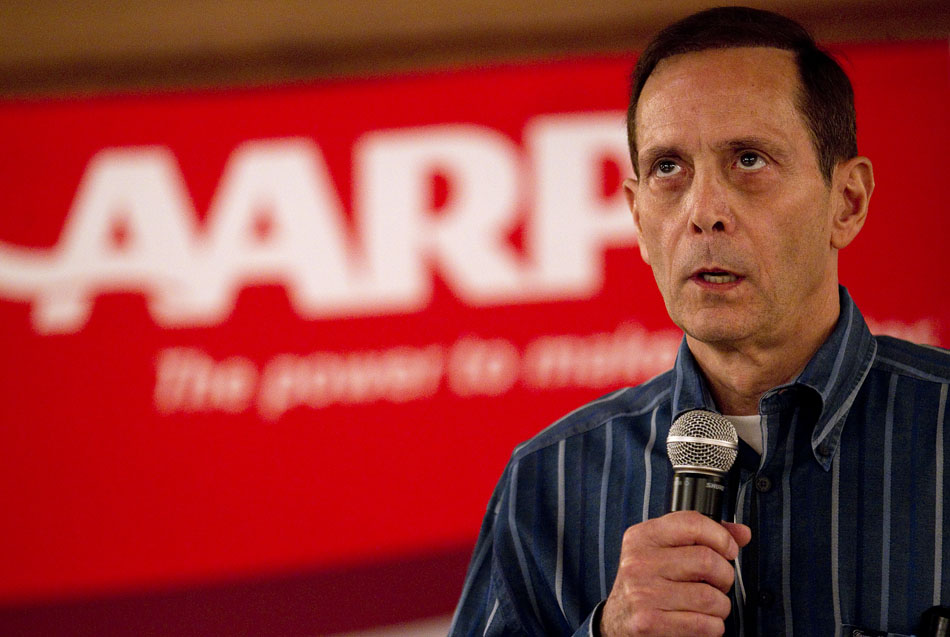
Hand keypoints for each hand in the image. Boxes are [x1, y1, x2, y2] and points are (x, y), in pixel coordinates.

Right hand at [599, 511, 751, 635]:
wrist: (617, 622)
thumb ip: (701, 538)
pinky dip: (713, 627)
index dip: (721, 537)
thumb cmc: (646, 585)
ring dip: (720, 606)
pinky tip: (699, 622)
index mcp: (642, 537)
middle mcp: (639, 562)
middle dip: (724, 577)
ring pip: (711, 597)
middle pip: (708, 561)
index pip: (692, 523)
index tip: (728, 550)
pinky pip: (705, 625)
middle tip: (717, 583)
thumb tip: (741, 533)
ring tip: (707, 606)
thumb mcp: (663, 552)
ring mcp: (642, 592)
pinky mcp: (649, 622)